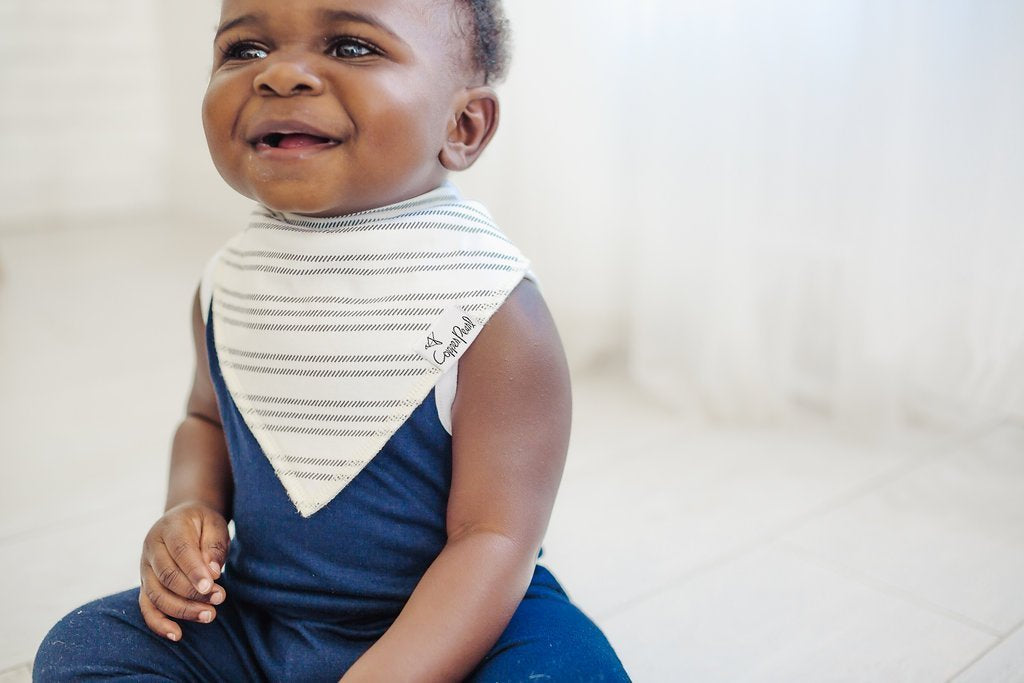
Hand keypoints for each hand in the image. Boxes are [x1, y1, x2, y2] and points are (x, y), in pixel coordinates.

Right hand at [139, 501, 229, 641]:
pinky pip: (147, 607)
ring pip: (157, 595)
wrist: (182, 520)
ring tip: (210, 615)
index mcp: (169, 527)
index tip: (212, 586)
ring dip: (183, 609)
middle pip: (167, 576)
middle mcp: (151, 548)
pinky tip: (177, 635)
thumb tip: (212, 572)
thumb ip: (214, 545)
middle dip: (193, 592)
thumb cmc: (202, 524)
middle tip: (220, 598)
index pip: (180, 550)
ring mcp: (144, 568)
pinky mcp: (146, 585)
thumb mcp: (214, 524)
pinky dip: (159, 624)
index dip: (194, 570)